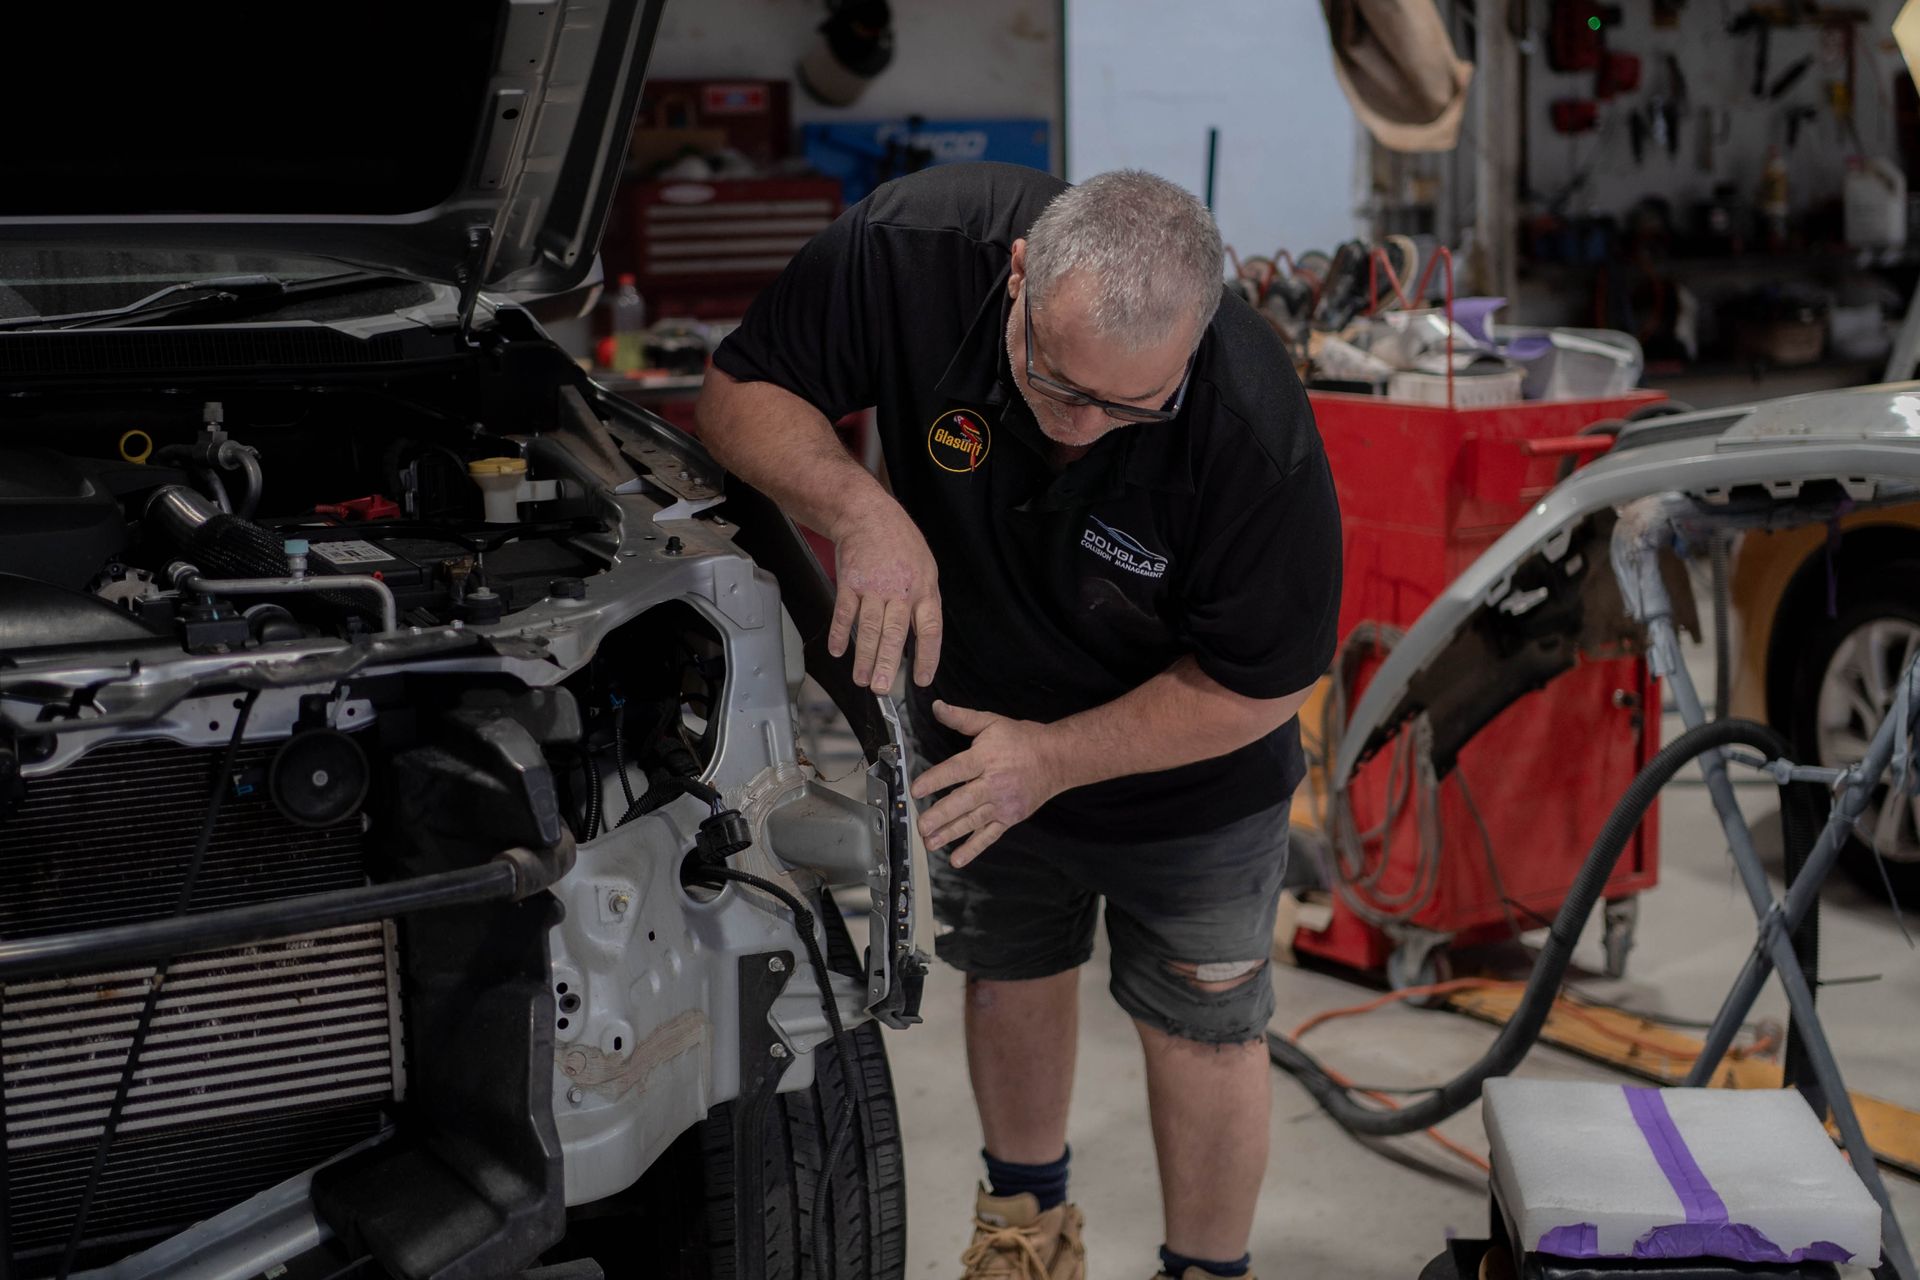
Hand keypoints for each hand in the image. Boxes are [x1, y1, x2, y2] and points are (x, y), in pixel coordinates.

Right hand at [828, 495, 941, 695]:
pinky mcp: (849, 583)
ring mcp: (873, 587)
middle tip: (882, 689)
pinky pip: (844, 613)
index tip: (923, 680)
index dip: (928, 657)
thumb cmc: (899, 542)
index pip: (930, 630)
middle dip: (888, 665)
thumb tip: (923, 636)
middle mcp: (900, 591)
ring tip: (862, 679)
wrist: (867, 515)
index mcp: (924, 589)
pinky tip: (838, 651)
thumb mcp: (926, 568)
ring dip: (864, 657)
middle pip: (895, 634)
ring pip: (870, 628)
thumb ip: (925, 602)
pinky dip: (840, 634)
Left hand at [910, 701, 1065, 866]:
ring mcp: (1003, 804)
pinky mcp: (1009, 818)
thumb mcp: (991, 722)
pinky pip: (989, 836)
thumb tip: (937, 707)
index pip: (956, 770)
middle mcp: (994, 783)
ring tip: (930, 842)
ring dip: (950, 833)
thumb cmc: (1022, 740)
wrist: (1057, 759)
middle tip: (921, 825)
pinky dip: (973, 848)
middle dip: (941, 814)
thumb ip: (962, 718)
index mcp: (986, 758)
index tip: (916, 789)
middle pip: (963, 800)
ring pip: (973, 821)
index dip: (935, 779)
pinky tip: (957, 858)